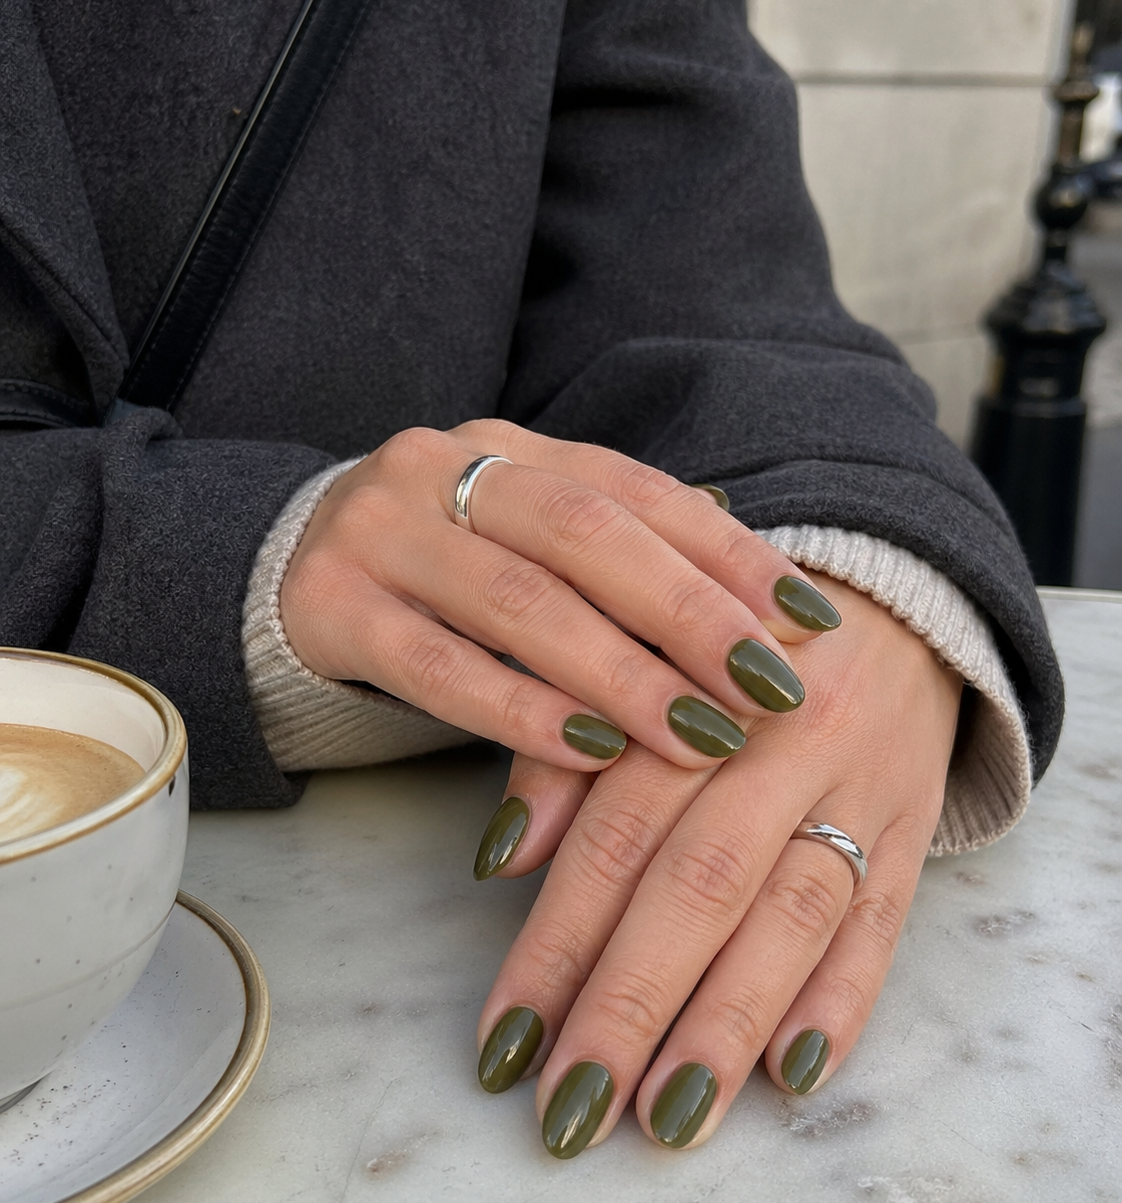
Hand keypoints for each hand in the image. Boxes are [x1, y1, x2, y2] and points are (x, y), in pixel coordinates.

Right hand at [281, 419, 840, 772]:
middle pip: (587, 534)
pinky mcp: (331, 606)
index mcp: (510, 447)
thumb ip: (621, 558)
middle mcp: (445, 469)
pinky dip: (520, 712)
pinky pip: (436, 665)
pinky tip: (589, 755)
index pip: (638, 490)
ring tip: (697, 736)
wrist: (279, 570)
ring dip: (621, 675)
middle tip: (769, 689)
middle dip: (690, 613)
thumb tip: (759, 585)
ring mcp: (381, 531)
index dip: (729, 553)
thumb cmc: (439, 571)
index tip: (809, 621)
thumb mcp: (525, 544)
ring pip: (518, 601)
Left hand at [474, 577, 961, 1154]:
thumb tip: (504, 860)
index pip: (616, 831)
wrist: (887, 607)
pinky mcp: (917, 829)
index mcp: (693, 688)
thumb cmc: (721, 656)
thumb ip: (565, 755)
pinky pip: (886, 922)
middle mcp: (784, 737)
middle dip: (631, 1002)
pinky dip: (843, 1000)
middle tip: (572, 1109)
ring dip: (727, 1024)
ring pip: (793, 913)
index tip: (505, 1041)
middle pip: (701, 881)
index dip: (556, 941)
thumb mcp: (638, 670)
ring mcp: (861, 787)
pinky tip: (794, 1077)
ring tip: (668, 1121)